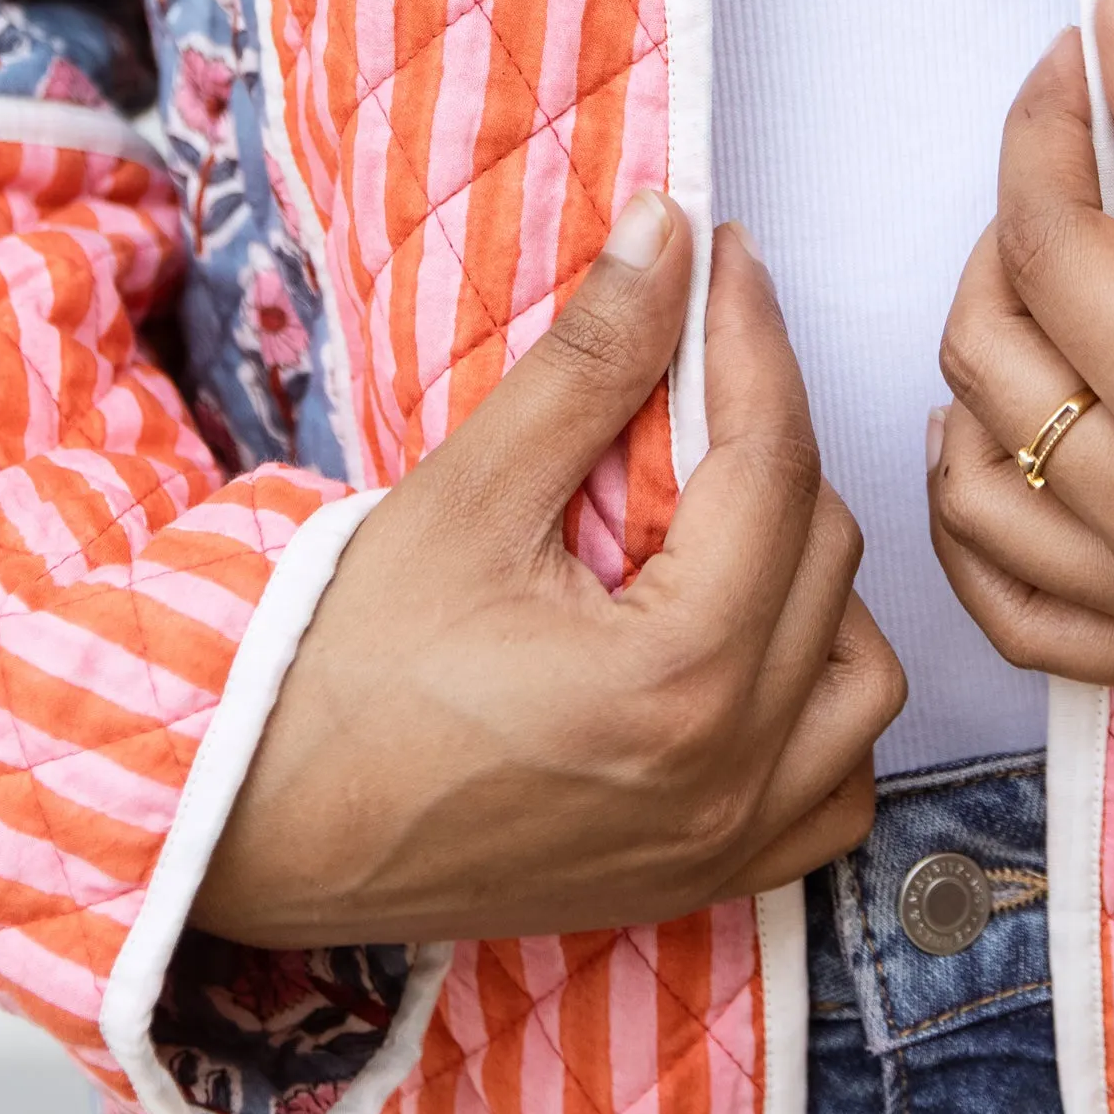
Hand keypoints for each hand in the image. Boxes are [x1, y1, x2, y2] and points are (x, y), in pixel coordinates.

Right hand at [197, 201, 905, 948]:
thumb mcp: (465, 495)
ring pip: (860, 675)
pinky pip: (835, 792)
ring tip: (718, 517)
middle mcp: (727, 772)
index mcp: (675, 678)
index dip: (751, 339)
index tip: (724, 258)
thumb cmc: (338, 672)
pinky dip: (820, 709)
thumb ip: (587, 360)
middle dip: (770, 440)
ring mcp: (723, 842)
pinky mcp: (700, 879)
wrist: (252, 829)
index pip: (771, 463)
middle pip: (825, 550)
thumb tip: (667, 233)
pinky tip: (746, 646)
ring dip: (814, 577)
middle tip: (690, 380)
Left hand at [928, 0, 1113, 699]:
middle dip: (1008, 234)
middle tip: (1081, 181)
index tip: (1072, 70)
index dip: (1041, 130)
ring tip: (1048, 305)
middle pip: (984, 352)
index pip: (1048, 241)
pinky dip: (976, 525)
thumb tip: (1111, 15)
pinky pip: (1007, 613)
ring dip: (981, 375)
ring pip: (969, 484)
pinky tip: (1006, 447)